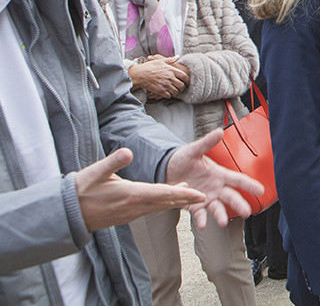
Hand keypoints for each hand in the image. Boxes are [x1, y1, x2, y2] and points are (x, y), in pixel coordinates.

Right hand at [75, 148, 204, 231]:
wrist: (68, 213)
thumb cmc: (81, 190)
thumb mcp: (96, 172)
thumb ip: (113, 161)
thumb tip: (128, 151)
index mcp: (131, 194)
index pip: (163, 194)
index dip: (183, 195)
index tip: (199, 195)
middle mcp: (134, 206)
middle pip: (166, 202)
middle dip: (185, 200)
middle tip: (205, 198)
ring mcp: (130, 213)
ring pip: (158, 207)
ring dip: (175, 202)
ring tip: (190, 196)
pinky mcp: (126, 215)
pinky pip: (149, 210)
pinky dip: (162, 205)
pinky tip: (166, 199)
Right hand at [130, 57, 188, 98]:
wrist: (140, 74)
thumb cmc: (150, 67)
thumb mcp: (161, 61)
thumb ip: (171, 60)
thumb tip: (178, 56)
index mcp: (171, 70)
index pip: (184, 76)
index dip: (187, 80)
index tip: (187, 82)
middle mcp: (170, 78)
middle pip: (181, 85)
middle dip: (182, 87)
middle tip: (180, 88)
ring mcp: (165, 85)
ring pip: (176, 91)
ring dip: (176, 92)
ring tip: (174, 91)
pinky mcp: (160, 91)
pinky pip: (169, 95)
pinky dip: (169, 95)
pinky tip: (168, 93)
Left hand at [164, 129, 263, 228]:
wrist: (166, 171)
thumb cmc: (182, 160)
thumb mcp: (193, 150)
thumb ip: (206, 143)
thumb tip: (218, 132)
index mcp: (219, 174)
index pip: (238, 179)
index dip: (250, 184)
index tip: (261, 190)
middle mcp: (215, 188)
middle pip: (231, 197)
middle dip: (240, 204)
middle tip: (247, 212)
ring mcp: (206, 198)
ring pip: (217, 208)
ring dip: (221, 215)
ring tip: (222, 223)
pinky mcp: (194, 206)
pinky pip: (199, 214)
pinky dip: (201, 220)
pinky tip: (203, 225)